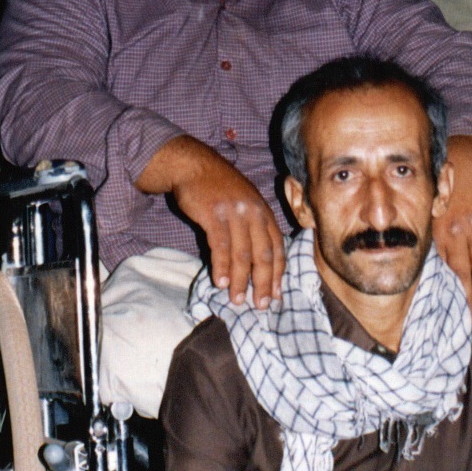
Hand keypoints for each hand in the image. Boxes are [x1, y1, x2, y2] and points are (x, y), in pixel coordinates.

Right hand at [136, 135, 284, 307]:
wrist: (193, 165)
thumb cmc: (219, 188)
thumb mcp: (245, 202)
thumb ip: (254, 227)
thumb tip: (258, 263)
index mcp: (264, 211)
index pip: (278, 247)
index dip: (278, 274)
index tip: (276, 295)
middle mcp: (254, 212)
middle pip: (263, 254)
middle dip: (263, 283)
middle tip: (260, 305)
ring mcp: (234, 213)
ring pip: (242, 254)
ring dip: (241, 281)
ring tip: (237, 300)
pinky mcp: (214, 214)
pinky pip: (221, 246)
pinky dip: (222, 266)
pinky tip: (220, 281)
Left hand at [432, 135, 471, 317]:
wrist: (464, 162)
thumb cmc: (447, 189)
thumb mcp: (435, 211)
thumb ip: (442, 237)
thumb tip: (446, 267)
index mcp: (438, 231)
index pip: (445, 268)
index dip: (449, 289)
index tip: (453, 308)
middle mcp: (455, 231)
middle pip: (462, 271)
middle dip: (467, 297)